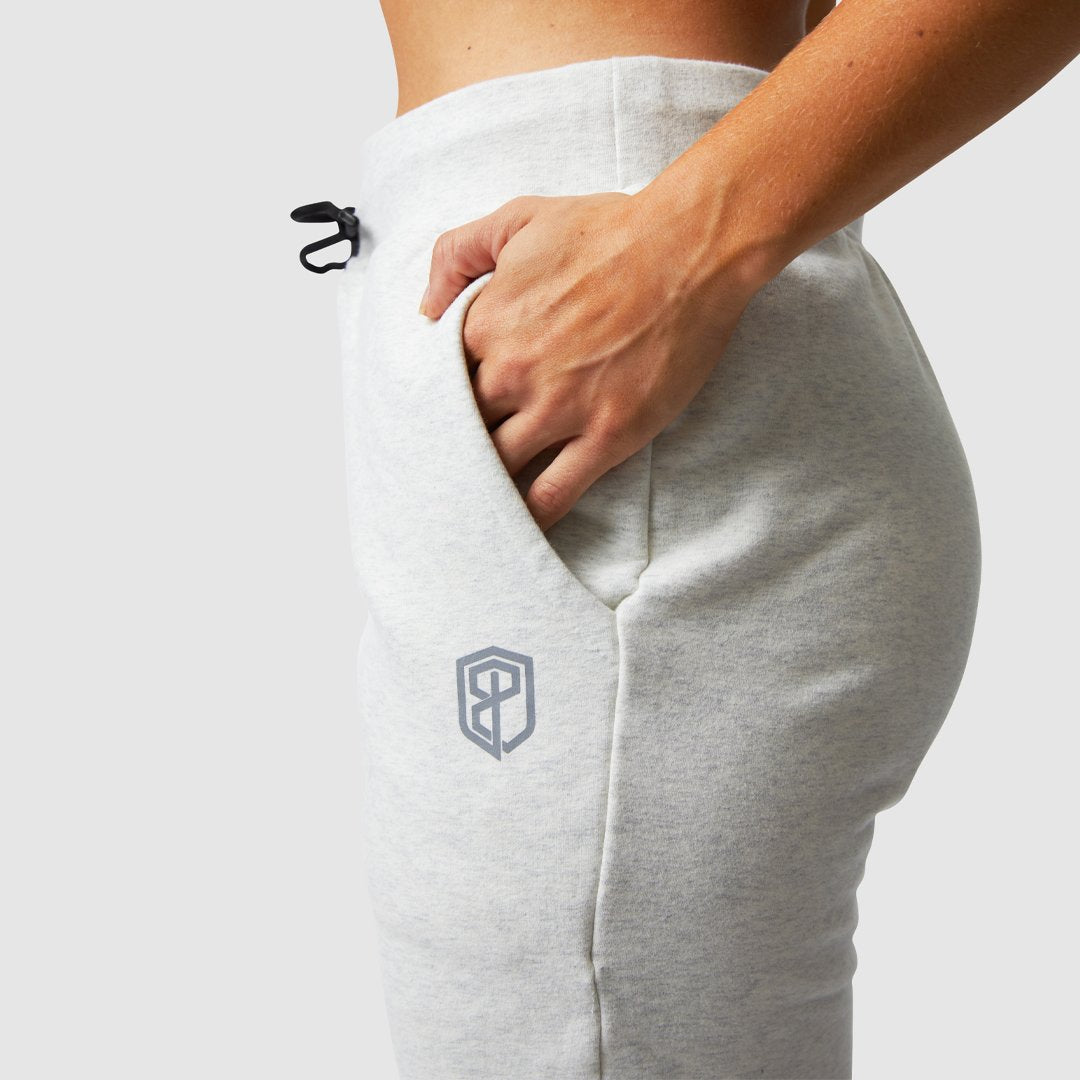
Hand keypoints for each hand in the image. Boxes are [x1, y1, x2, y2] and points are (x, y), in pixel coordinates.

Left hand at [418, 190, 761, 530]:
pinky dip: (534, 516)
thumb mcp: (517, 219)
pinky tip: (521, 528)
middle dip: (456, 450)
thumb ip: (456, 255)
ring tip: (478, 505)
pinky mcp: (606, 435)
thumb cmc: (609, 231)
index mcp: (485, 326)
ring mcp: (560, 409)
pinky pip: (554, 493)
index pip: (438, 384)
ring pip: (500, 467)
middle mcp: (512, 373)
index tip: (442, 417)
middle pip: (463, 432)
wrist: (688, 247)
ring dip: (486, 487)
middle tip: (450, 469)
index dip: (439, 403)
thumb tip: (424, 309)